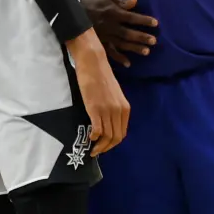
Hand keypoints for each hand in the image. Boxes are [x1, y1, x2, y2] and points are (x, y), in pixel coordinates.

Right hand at [70, 33, 129, 155]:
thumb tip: (106, 122)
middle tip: (96, 151)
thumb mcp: (113, 94)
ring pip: (107, 136)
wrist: (93, 62)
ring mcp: (108, 110)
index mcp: (125, 108)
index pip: (122, 133)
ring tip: (91, 148)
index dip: (113, 143)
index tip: (104, 146)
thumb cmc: (100, 76)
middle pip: (116, 138)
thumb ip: (113, 108)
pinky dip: (93, 137)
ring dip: (99, 146)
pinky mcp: (95, 108)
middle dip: (106, 148)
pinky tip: (89, 137)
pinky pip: (97, 130)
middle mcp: (119, 110)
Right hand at [81, 0, 156, 66]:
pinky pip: (109, 52)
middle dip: (141, 37)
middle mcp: (110, 26)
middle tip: (154, 41)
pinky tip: (128, 63)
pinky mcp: (99, 43)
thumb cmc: (93, 2)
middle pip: (128, 33)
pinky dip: (118, 58)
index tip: (156, 23)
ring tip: (147, 52)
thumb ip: (122, 2)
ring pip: (121, 44)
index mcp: (113, 13)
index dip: (143, 20)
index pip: (131, 18)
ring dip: (134, 48)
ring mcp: (104, 36)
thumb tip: (135, 1)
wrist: (74, 11)